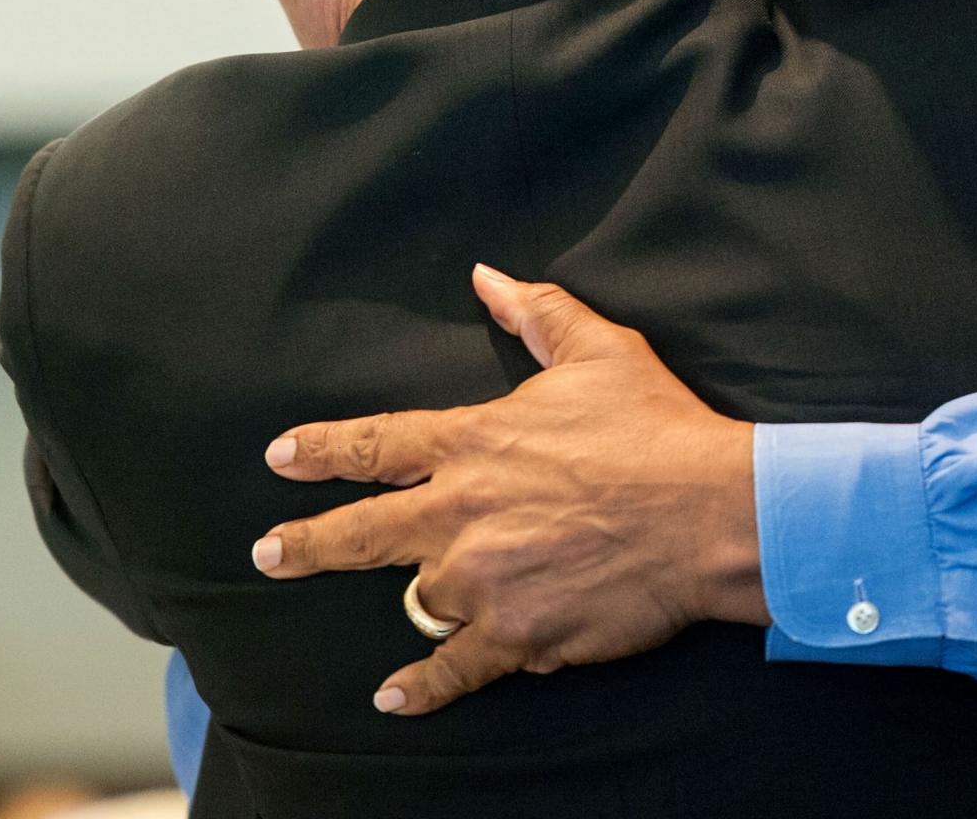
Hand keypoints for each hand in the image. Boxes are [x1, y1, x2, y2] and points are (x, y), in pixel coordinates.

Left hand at [251, 263, 765, 713]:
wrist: (707, 514)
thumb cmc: (658, 428)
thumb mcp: (599, 351)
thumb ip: (537, 313)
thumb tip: (490, 277)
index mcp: (474, 442)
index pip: (378, 443)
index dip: (324, 449)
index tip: (281, 457)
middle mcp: (462, 511)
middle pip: (363, 529)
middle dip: (309, 542)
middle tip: (269, 553)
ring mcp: (483, 579)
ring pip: (417, 597)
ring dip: (416, 602)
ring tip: (397, 619)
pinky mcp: (516, 634)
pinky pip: (452, 665)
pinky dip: (422, 686)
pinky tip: (394, 699)